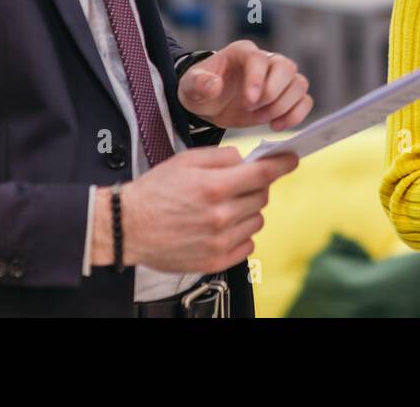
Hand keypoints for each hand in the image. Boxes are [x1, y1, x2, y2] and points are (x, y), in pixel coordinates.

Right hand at [100, 145, 299, 273]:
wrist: (127, 227)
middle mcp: (221, 215)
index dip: (283, 164)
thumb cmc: (154, 193)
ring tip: (221, 208)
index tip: (292, 160)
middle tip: (235, 186)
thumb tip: (246, 159)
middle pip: (262, 196)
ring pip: (257, 220)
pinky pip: (248, 244)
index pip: (264, 174)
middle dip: (255, 187)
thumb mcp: (185, 160)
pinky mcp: (215, 261)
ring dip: (247, 210)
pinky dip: (241, 234)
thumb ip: (221, 157)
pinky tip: (220, 227)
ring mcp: (220, 241)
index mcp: (215, 187)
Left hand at [177, 40, 313, 129]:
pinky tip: (276, 126)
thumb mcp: (190, 87)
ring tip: (264, 120)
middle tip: (253, 111)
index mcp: (242, 52)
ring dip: (284, 106)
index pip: (259, 59)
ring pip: (299, 84)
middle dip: (273, 94)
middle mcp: (265, 60)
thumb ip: (198, 84)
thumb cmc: (201, 90)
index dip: (257, 80)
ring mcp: (278, 77)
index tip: (248, 102)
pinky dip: (296, 115)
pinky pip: (304, 100)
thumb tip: (214, 85)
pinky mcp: (286, 95)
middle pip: (286, 68)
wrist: (210, 104)